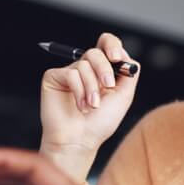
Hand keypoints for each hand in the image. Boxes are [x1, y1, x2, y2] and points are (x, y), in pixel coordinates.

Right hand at [39, 33, 138, 181]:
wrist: (80, 141)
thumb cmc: (100, 123)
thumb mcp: (124, 96)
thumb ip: (129, 72)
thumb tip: (125, 54)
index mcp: (102, 70)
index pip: (106, 44)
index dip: (112, 45)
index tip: (117, 58)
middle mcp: (85, 69)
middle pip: (96, 52)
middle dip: (104, 69)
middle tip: (108, 86)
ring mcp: (69, 72)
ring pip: (84, 64)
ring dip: (92, 88)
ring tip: (91, 106)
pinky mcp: (53, 77)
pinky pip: (70, 74)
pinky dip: (79, 91)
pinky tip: (80, 106)